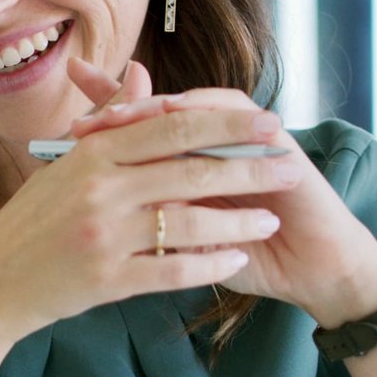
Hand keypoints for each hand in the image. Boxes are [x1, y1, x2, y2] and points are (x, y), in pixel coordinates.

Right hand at [0, 57, 293, 338]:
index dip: (228, 124)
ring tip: (271, 220)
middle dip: (249, 168)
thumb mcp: (67, 162)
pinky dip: (210, 265)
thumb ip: (112, 120)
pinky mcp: (106, 279)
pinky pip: (174, 269)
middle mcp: (98, 188)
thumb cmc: (34, 218)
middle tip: (291, 166)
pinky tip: (236, 259)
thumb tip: (142, 73)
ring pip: (190, 222)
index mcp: (93, 153)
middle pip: (191, 169)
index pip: (173, 126)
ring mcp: (103, 235)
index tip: (270, 123)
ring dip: (238, 221)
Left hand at [65, 67, 376, 325]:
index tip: (63, 132)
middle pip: (157, 112)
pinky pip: (233, 111)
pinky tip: (176, 112)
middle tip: (83, 119)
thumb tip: (97, 220)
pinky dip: (202, 108)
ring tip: (119, 115)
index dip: (106, 125)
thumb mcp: (189, 245)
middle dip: (118, 109)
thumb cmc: (251, 260)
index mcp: (189, 164)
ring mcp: (240, 137)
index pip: (141, 133)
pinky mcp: (271, 136)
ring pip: (190, 105)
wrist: (312, 271)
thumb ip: (154, 223)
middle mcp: (212, 144)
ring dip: (154, 107)